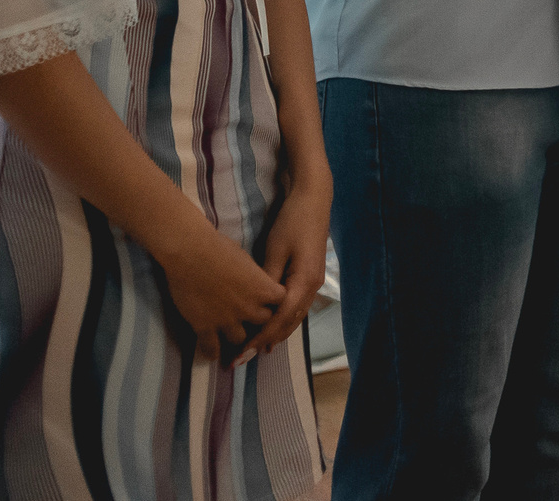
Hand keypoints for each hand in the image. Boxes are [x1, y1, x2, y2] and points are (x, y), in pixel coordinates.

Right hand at [154, 222, 286, 363]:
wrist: (191, 252)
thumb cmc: (219, 247)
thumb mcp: (246, 259)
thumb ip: (253, 276)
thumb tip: (254, 279)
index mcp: (262, 289)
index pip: (282, 303)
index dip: (277, 302)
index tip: (272, 300)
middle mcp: (249, 308)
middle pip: (264, 323)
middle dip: (259, 320)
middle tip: (251, 319)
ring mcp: (226, 320)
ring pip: (240, 339)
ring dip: (237, 336)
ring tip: (232, 336)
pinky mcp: (204, 327)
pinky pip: (212, 349)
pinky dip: (212, 352)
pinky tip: (212, 353)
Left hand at [244, 171, 330, 358]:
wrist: (314, 200)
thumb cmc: (292, 222)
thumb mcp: (275, 249)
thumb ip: (267, 279)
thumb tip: (256, 304)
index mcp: (303, 282)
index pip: (280, 319)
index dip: (261, 337)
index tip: (243, 352)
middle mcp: (312, 287)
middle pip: (290, 323)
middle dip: (268, 341)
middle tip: (244, 357)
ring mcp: (314, 282)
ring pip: (295, 316)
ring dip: (278, 333)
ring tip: (259, 348)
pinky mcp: (311, 275)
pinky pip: (298, 306)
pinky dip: (285, 319)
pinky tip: (274, 325)